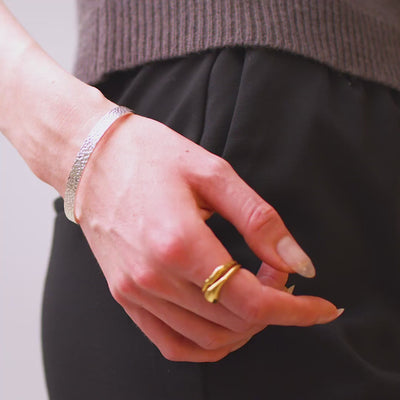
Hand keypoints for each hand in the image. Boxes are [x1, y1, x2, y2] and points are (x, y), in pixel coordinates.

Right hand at [74, 113, 341, 361]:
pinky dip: (207, 345)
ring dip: (244, 325)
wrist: (93, 159)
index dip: (294, 310)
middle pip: (232, 322)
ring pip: (207, 339)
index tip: (320, 307)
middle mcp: (153, 277)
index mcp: (179, 243)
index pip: (250, 300)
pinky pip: (172, 344)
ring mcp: (135, 291)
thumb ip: (260, 220)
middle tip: (276, 270)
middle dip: (273, 307)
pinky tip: (224, 324)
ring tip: (252, 289)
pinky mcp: (125, 295)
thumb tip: (298, 262)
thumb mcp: (213, 174)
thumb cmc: (150, 157)